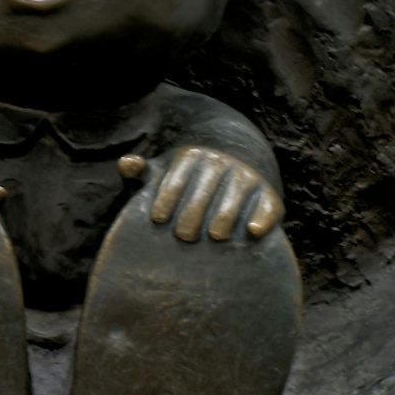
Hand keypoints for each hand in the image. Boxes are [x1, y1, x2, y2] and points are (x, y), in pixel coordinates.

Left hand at [139, 143, 279, 243]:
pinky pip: (268, 205)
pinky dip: (263, 216)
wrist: (237, 157)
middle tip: (184, 236)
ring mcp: (247, 178)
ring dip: (226, 214)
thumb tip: (125, 163)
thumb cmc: (190, 175)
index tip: (158, 219)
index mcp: (192, 157)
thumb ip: (145, 172)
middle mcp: (221, 164)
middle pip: (205, 189)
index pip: (177, 178)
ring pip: (236, 195)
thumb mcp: (165, 170)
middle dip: (194, 212)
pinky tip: (252, 231)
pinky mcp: (269, 195)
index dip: (167, 198)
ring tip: (216, 235)